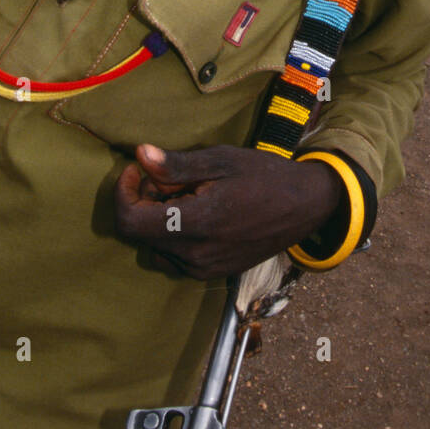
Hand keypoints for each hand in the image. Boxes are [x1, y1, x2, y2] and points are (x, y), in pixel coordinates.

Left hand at [114, 143, 342, 279]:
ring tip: (183, 194)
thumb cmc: (264, 176)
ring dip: (157, 219)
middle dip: (142, 202)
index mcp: (195, 224)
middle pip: (139, 234)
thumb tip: (140, 155)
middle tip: (166, 177)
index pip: (130, 222)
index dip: (124, 193)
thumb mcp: (222, 160)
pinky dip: (173, 234)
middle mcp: (194, 255)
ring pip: (155, 247)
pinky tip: (195, 212)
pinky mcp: (211, 273)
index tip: (137, 170)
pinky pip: (174, 257)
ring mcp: (202, 269)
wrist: (304, 206)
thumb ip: (177, 164)